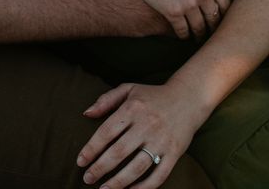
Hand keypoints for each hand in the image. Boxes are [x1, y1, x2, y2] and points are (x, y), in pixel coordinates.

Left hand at [77, 81, 203, 188]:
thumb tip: (86, 114)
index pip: (107, 132)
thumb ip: (106, 100)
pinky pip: (158, 176)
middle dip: (100, 168)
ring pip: (137, 167)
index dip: (91, 149)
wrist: (188, 98)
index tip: (80, 162)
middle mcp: (146, 125)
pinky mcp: (174, 153)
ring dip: (118, 182)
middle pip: (119, 152)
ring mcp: (161, 141)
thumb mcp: (129, 89)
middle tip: (87, 179)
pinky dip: (144, 187)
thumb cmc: (153, 95)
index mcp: (133, 108)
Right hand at [134, 0, 237, 38]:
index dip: (223, 12)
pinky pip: (183, 31)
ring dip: (199, 34)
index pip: (225, 2)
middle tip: (211, 31)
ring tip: (197, 36)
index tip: (219, 16)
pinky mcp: (173, 13)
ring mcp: (189, 4)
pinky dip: (184, 35)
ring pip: (200, 27)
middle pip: (214, 18)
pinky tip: (183, 34)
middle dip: (213, 26)